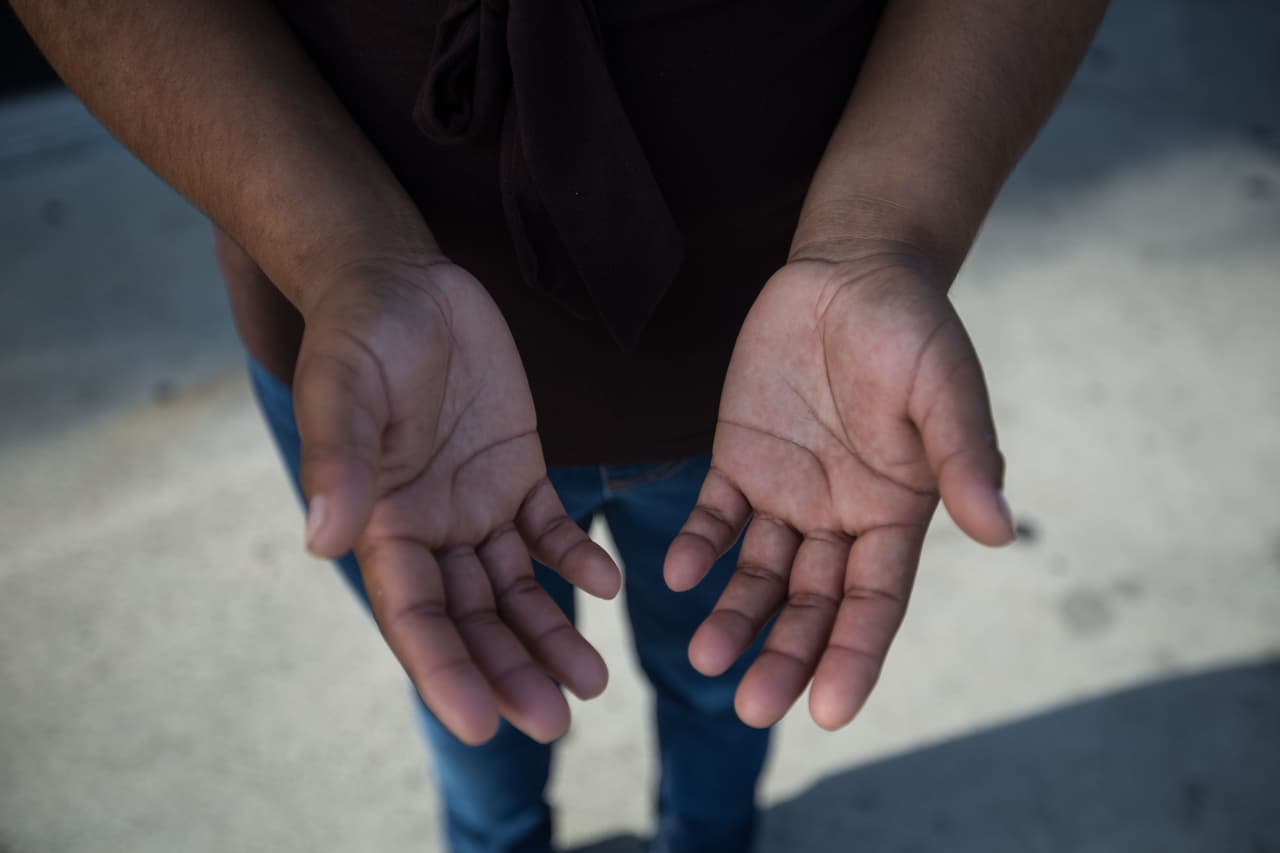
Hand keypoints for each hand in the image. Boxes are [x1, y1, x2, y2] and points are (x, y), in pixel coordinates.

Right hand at [294, 258, 621, 744]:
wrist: (403, 281)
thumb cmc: (360, 332)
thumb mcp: (345, 388)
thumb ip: (339, 460)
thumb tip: (322, 539)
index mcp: (380, 522)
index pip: (414, 614)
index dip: (445, 669)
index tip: (483, 723)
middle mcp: (429, 527)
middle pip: (471, 616)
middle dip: (509, 669)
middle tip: (556, 719)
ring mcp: (475, 503)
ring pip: (515, 587)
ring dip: (550, 633)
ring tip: (593, 680)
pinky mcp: (516, 471)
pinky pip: (548, 527)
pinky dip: (574, 558)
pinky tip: (606, 583)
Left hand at [664, 248, 1013, 730]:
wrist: (850, 272)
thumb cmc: (911, 329)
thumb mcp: (945, 387)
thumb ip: (963, 456)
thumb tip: (999, 531)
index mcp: (896, 514)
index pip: (875, 604)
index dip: (854, 658)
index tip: (829, 713)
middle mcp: (840, 518)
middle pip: (811, 606)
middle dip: (784, 657)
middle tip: (750, 707)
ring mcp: (787, 493)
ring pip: (759, 574)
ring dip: (734, 616)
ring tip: (704, 656)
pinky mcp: (739, 460)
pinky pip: (717, 516)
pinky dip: (701, 545)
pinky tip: (680, 573)